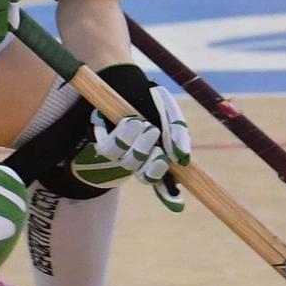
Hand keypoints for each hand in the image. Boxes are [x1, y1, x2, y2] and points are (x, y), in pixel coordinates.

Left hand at [69, 73, 191, 212]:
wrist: (125, 80)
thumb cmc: (149, 99)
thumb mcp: (170, 114)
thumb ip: (179, 134)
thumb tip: (183, 160)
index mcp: (157, 155)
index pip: (164, 183)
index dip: (170, 196)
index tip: (178, 205)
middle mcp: (139, 158)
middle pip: (146, 177)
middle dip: (153, 166)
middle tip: (158, 149)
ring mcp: (120, 152)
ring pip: (129, 163)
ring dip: (138, 146)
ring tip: (143, 124)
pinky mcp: (102, 142)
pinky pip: (110, 150)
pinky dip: (122, 136)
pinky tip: (130, 121)